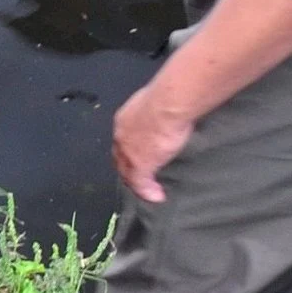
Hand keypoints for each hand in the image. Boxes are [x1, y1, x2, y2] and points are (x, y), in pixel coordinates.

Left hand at [112, 80, 194, 203]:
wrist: (168, 104)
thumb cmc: (168, 96)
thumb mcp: (158, 100)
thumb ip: (158, 110)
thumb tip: (170, 110)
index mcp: (124, 120)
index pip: (123, 140)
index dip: (129, 150)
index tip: (140, 154)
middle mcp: (121, 137)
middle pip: (121, 158)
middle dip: (129, 168)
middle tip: (141, 176)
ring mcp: (128, 153)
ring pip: (128, 173)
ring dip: (138, 182)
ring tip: (150, 188)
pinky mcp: (140, 166)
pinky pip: (141, 184)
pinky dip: (148, 192)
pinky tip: (157, 196)